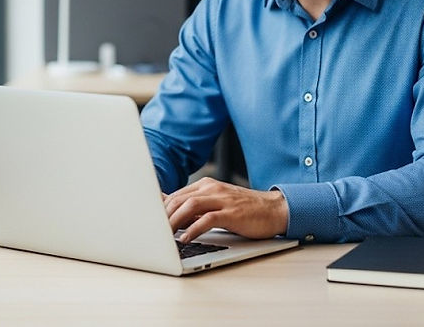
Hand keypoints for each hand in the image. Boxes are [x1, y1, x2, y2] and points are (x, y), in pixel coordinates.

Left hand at [163, 177, 288, 243]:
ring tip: (164, 236)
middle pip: (178, 199)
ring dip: (173, 222)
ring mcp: (222, 199)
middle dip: (162, 217)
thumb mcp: (216, 204)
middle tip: (152, 233)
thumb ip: (195, 206)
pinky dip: (193, 229)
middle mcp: (212, 188)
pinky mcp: (231, 212)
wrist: (274, 209)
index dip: (159, 210)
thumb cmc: (244, 210)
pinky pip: (207, 219)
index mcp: (206, 185)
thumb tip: (169, 212)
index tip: (148, 223)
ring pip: (189, 206)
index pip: (175, 195)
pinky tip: (185, 239)